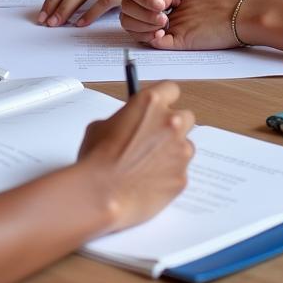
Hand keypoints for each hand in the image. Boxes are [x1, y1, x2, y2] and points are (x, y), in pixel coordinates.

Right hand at [77, 82, 194, 231]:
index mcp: (150, 103)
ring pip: (185, 146)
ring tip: (147, 164)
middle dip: (173, 125)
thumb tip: (131, 125)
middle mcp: (171, 123)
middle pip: (186, 116)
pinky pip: (180, 171)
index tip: (159, 106)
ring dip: (172, 151)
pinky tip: (147, 181)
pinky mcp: (183, 176)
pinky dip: (168, 174)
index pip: (170, 89)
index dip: (164, 99)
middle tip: (154, 137)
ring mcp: (181, 150)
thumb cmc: (97, 160)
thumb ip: (125, 120)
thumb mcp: (102, 126)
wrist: (101, 193)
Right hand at [120, 0, 242, 49]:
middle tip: (163, 14)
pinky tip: (161, 34)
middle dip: (141, 11)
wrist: (235, 17)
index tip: (159, 1)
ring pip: (130, 24)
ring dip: (142, 24)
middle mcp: (152, 4)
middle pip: (127, 7)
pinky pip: (143, 40)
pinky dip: (147, 37)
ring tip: (163, 23)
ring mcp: (156, 22)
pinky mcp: (164, 39)